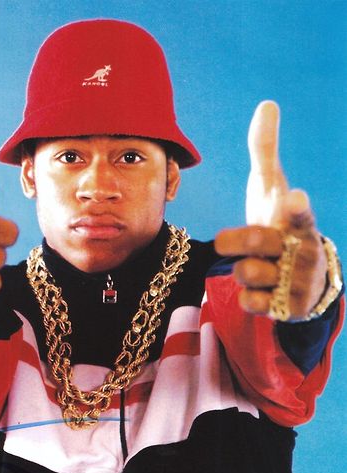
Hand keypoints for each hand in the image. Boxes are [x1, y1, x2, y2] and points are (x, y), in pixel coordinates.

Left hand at [215, 101, 326, 320]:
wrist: (300, 276)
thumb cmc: (279, 223)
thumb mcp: (271, 189)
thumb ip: (265, 152)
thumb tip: (266, 103)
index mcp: (300, 219)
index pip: (299, 213)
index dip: (295, 208)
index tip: (293, 198)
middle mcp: (304, 249)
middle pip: (254, 242)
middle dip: (236, 240)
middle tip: (228, 240)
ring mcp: (298, 281)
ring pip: (245, 273)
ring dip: (241, 270)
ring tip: (259, 266)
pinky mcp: (289, 309)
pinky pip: (249, 302)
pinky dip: (247, 297)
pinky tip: (263, 291)